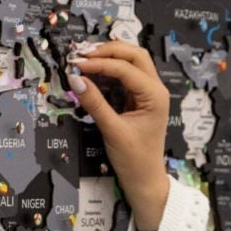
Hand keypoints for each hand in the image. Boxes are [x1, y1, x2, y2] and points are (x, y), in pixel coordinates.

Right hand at [67, 42, 170, 229]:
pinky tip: (93, 71)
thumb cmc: (134, 159)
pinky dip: (109, 70)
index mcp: (155, 95)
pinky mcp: (138, 98)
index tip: (77, 65)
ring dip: (109, 57)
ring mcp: (148, 93)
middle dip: (108, 51)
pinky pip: (125, 76)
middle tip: (82, 55)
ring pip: (131, 62)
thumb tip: (75, 79)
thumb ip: (94, 103)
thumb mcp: (112, 130)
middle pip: (134, 55)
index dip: (100, 63)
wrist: (144, 179)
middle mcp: (155, 89)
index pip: (126, 68)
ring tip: (85, 59)